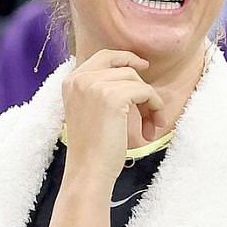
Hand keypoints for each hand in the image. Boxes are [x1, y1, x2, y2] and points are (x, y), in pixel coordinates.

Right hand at [61, 49, 163, 182]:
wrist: (88, 170)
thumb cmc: (93, 147)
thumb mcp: (89, 109)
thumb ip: (100, 89)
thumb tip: (131, 72)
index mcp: (72, 80)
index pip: (104, 56)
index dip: (126, 58)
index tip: (143, 66)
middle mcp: (80, 79)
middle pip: (124, 68)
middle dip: (142, 87)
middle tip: (153, 109)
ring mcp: (95, 86)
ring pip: (137, 81)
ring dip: (150, 103)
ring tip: (150, 127)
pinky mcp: (112, 97)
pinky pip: (146, 92)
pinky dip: (154, 107)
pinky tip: (151, 128)